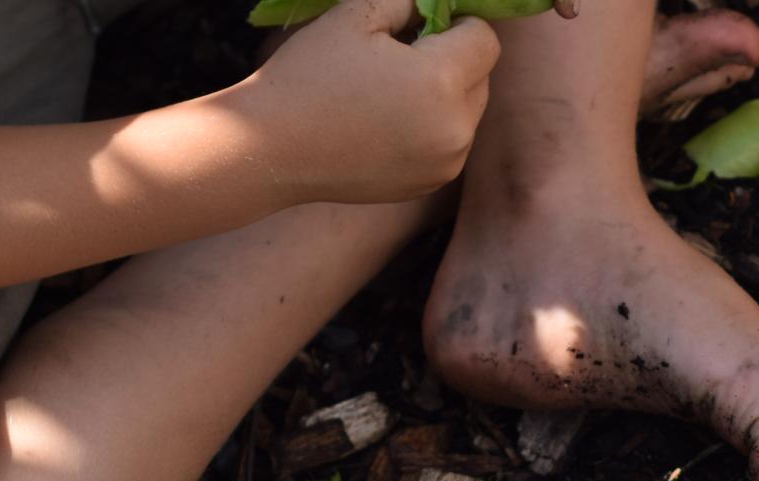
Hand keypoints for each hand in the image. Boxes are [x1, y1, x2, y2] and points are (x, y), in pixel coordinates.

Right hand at [240, 0, 500, 205]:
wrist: (273, 148)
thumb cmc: (310, 74)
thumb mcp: (355, 17)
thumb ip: (406, 1)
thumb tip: (436, 4)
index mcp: (442, 81)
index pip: (485, 40)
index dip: (460, 23)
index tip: (427, 23)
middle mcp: (457, 128)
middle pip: (482, 78)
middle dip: (454, 59)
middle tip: (402, 55)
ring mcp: (447, 162)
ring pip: (469, 113)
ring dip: (446, 95)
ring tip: (391, 90)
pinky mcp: (432, 184)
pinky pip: (450, 144)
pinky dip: (433, 128)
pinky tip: (387, 122)